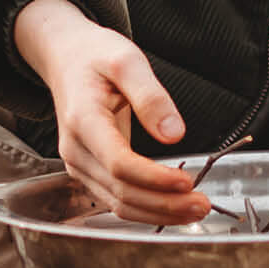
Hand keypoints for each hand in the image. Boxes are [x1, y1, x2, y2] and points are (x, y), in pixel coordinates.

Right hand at [13, 0, 203, 225]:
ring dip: (156, 212)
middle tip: (202, 205)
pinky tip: (171, 207)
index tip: (187, 182)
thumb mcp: (127, 60)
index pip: (119, 163)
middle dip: (163, 204)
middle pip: (120, 191)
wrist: (66, 58)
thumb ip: (150, 96)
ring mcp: (78, 163)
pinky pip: (114, 198)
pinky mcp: (88, 169)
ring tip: (194, 210)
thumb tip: (174, 133)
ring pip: (116, 202)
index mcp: (84, 119)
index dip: (154, 178)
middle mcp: (76, 149)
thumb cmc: (96, 55)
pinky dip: (144, 208)